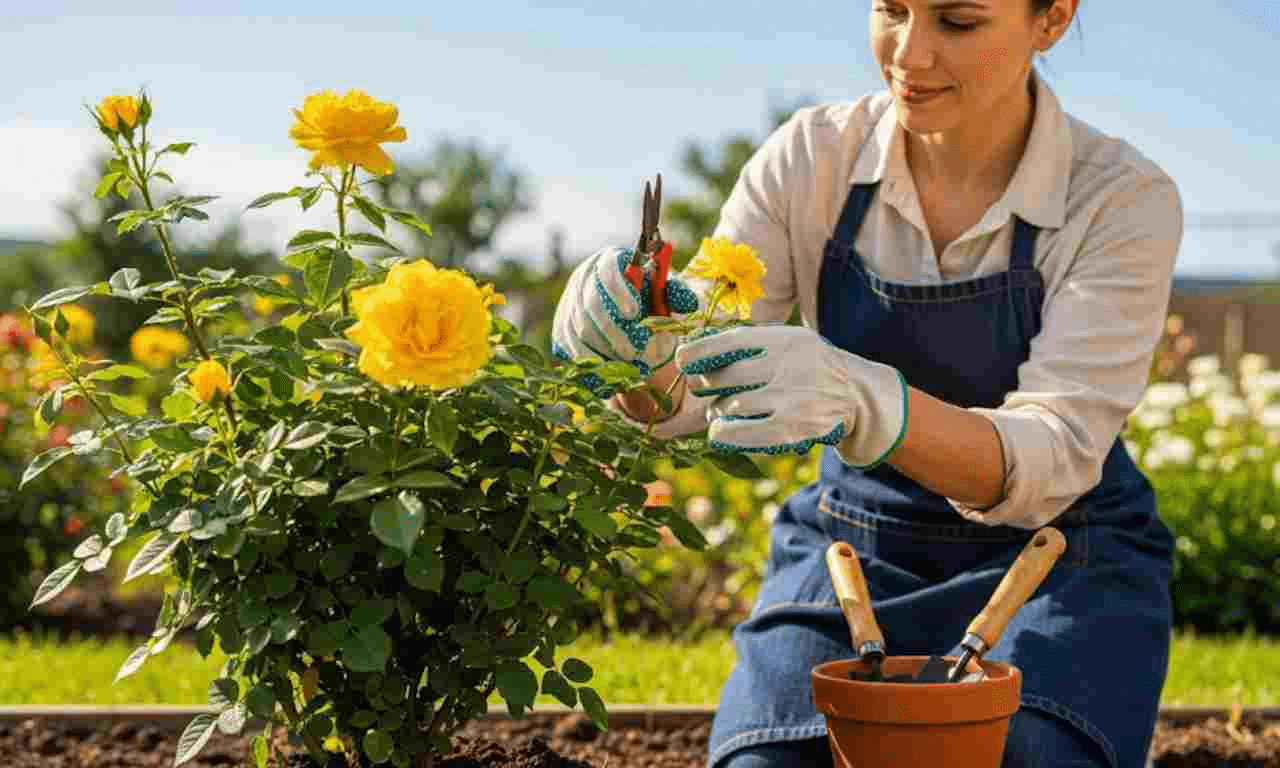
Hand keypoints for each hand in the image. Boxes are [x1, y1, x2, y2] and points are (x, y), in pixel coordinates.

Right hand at [551, 246, 698, 395]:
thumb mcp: (664, 292)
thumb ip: (676, 294)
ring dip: (606, 351)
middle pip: (591, 304)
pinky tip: (609, 379)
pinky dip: (590, 365)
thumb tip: (689, 303)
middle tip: (635, 354)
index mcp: (609, 261)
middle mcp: (583, 279)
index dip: (619, 292)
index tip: (634, 314)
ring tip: (630, 367)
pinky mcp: (562, 329)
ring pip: (580, 330)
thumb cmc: (649, 298)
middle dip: (614, 332)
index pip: (608, 271)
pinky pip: (570, 349)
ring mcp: (569, 304)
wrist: (628, 313)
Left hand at [674, 324, 908, 465]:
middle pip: (723, 376)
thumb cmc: (810, 366)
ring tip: (721, 410)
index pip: (727, 342)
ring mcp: (789, 398)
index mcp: (784, 339)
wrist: (857, 396)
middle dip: (706, 385)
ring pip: (729, 405)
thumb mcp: (789, 341)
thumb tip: (695, 343)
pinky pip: (740, 432)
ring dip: (717, 410)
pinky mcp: (791, 428)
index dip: (697, 352)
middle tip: (705, 390)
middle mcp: (786, 366)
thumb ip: (751, 342)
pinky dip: (722, 432)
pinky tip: (719, 431)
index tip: (682, 359)